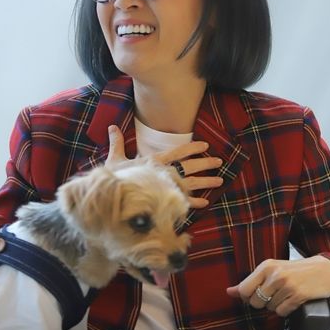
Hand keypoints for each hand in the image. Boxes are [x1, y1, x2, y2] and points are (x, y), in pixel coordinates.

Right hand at [105, 125, 222, 208]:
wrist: (109, 196)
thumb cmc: (113, 177)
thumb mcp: (115, 158)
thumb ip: (117, 142)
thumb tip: (112, 127)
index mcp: (153, 161)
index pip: (177, 151)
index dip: (192, 148)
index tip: (205, 145)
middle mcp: (162, 172)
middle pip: (188, 166)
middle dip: (205, 163)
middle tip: (219, 162)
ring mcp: (164, 186)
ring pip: (190, 183)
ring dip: (206, 181)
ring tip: (220, 180)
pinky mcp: (162, 200)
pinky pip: (182, 201)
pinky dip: (194, 202)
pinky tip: (206, 202)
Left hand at [226, 256, 329, 316]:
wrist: (323, 271)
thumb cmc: (294, 271)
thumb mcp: (271, 271)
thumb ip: (250, 281)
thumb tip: (229, 292)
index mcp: (266, 266)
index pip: (244, 290)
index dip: (248, 297)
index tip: (257, 294)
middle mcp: (275, 274)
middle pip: (255, 302)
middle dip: (263, 303)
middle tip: (274, 295)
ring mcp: (287, 285)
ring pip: (270, 308)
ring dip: (276, 306)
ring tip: (286, 295)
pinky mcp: (298, 295)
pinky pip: (282, 312)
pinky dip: (286, 310)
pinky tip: (293, 300)